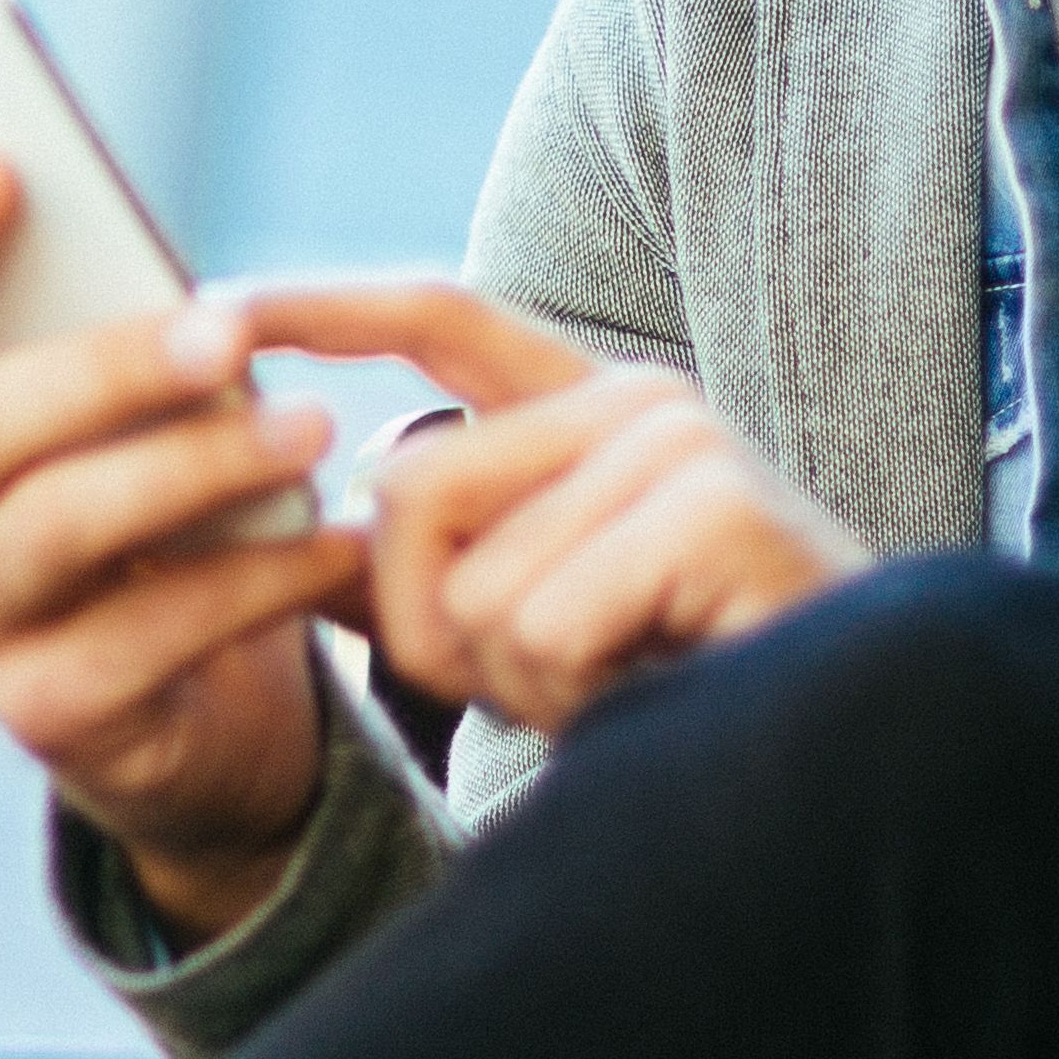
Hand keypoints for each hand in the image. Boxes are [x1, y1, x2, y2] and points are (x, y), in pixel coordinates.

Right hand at [0, 157, 369, 941]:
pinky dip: (252, 581)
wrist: (192, 711)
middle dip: (110, 367)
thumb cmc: (158, 515)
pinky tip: (333, 541)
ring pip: (57, 528)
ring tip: (309, 428)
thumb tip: (188, 291)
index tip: (1, 162)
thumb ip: (114, 351)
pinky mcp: (40, 718)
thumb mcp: (128, 424)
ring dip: (192, 468)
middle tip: (232, 330)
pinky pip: (144, 634)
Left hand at [192, 280, 866, 737]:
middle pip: (408, 490)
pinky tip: (662, 688)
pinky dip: (577, 694)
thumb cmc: (690, 689)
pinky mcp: (710, 508)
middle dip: (429, 627)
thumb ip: (429, 566)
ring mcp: (678, 442)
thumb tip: (291, 548)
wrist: (856, 751)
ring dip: (523, 680)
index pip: (433, 313)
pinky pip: (544, 621)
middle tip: (548, 675)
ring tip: (627, 680)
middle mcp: (633, 399)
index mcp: (588, 406)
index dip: (315, 307)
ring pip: (473, 583)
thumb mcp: (534, 618)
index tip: (203, 316)